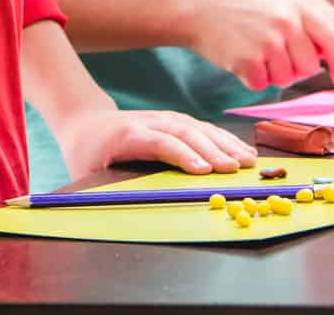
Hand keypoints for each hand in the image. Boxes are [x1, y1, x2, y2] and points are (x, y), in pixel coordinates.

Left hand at [53, 106, 255, 178]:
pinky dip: (222, 138)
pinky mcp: (173, 119)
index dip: (183, 155)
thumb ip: (108, 191)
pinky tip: (240, 149)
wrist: (85, 120)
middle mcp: (149, 122)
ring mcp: (163, 118)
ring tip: (248, 160)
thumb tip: (130, 216)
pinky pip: (201, 126)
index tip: (204, 171)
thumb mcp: (87, 176)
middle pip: (185, 132)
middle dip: (213, 150)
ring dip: (224, 143)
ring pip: (198, 127)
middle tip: (235, 169)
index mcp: (127, 135)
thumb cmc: (87, 154)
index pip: (160, 142)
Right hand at [182, 0, 333, 91]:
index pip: (333, 40)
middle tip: (274, 58)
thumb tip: (329, 57)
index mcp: (297, 8)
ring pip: (285, 79)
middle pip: (308, 67)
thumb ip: (304, 27)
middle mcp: (286, 23)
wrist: (199, 10)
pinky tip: (240, 60)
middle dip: (294, 71)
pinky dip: (251, 79)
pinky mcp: (248, 60)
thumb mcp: (278, 7)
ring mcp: (267, 42)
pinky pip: (262, 85)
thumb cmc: (241, 12)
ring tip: (253, 53)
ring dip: (270, 75)